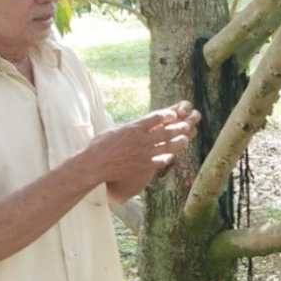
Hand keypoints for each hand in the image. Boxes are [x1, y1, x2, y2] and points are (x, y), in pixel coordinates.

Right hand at [80, 103, 199, 184]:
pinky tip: (170, 156)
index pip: (158, 117)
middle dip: (179, 127)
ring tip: (185, 139)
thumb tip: (137, 123)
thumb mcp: (116, 129)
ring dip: (179, 142)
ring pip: (168, 146)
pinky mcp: (143, 165)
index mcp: (135, 127)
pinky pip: (161, 161)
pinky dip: (167, 158)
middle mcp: (143, 139)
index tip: (173, 114)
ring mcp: (145, 153)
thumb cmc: (100, 145)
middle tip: (186, 125)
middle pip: (167, 131)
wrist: (94, 164)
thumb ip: (130, 126)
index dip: (168, 115)